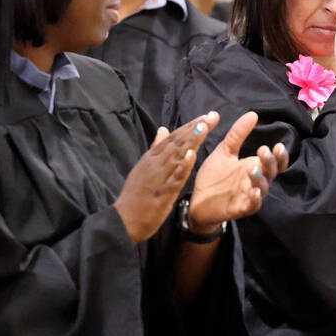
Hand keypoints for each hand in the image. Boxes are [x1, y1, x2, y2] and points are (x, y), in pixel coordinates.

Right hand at [115, 113, 216, 243]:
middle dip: (195, 128)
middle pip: (178, 142)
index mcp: (152, 157)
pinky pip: (175, 177)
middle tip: (211, 116)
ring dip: (191, 141)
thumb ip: (156, 148)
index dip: (189, 126)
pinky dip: (183, 165)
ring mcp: (159, 177)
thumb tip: (163, 129)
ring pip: (177, 155)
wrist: (125, 219)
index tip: (205, 117)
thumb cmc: (136, 195)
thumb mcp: (144, 167)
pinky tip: (193, 155)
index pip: (173, 138)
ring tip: (204, 127)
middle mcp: (156, 163)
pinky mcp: (163, 192)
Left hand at [188, 112, 289, 231]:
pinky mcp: (241, 208)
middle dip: (270, 162)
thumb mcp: (224, 151)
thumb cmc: (213, 177)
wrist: (198, 200)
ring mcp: (249, 195)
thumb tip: (253, 114)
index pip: (275, 162)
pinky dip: (256, 199)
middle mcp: (255, 181)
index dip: (280, 156)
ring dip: (261, 179)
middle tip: (263, 150)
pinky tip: (253, 192)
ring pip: (263, 188)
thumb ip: (237, 135)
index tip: (278, 145)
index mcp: (254, 167)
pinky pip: (253, 205)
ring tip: (253, 169)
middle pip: (271, 172)